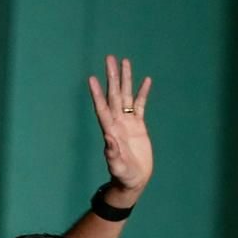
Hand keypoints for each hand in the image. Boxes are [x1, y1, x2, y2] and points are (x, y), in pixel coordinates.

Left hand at [87, 54, 152, 200]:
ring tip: (125, 61)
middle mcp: (117, 122)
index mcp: (110, 130)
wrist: (134, 179)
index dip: (97, 93)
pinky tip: (145, 80)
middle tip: (110, 58)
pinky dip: (142, 93)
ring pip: (126, 95)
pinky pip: (140, 105)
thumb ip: (113, 153)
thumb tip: (108, 138)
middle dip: (111, 77)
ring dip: (125, 79)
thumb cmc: (123, 175)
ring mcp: (127, 122)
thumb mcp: (118, 166)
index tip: (92, 78)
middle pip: (113, 95)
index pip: (102, 108)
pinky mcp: (139, 125)